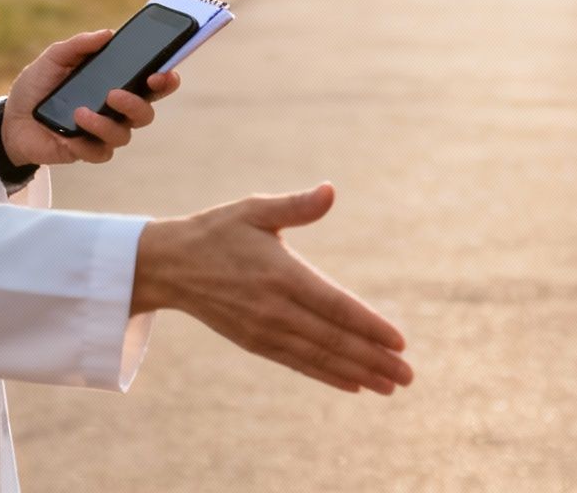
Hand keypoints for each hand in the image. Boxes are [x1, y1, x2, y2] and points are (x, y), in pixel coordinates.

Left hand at [0, 29, 181, 166]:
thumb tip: (107, 34)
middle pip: (145, 113)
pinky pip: (99, 153)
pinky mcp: (86, 152)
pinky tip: (69, 133)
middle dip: (137, 104)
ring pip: (123, 135)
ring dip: (104, 124)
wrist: (10, 119)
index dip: (165, 81)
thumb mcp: (54, 58)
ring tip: (80, 112)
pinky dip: (85, 143)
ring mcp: (102, 133)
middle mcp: (115, 110)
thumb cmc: (37, 86)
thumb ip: (79, 45)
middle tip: (115, 94)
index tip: (163, 73)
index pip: (150, 84)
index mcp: (115, 84)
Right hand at [132, 184, 413, 395]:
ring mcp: (263, 331)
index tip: (400, 342)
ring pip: (319, 357)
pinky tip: (353, 384)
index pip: (335, 306)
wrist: (168, 266)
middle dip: (374, 359)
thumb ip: (296, 206)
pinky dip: (327, 375)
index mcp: (281, 275)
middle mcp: (274, 309)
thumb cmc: (218, 231)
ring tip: (390, 385)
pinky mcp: (254, 342)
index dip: (369, 326)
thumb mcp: (255, 209)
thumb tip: (330, 191)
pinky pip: (298, 363)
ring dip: (357, 373)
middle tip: (408, 375)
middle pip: (333, 340)